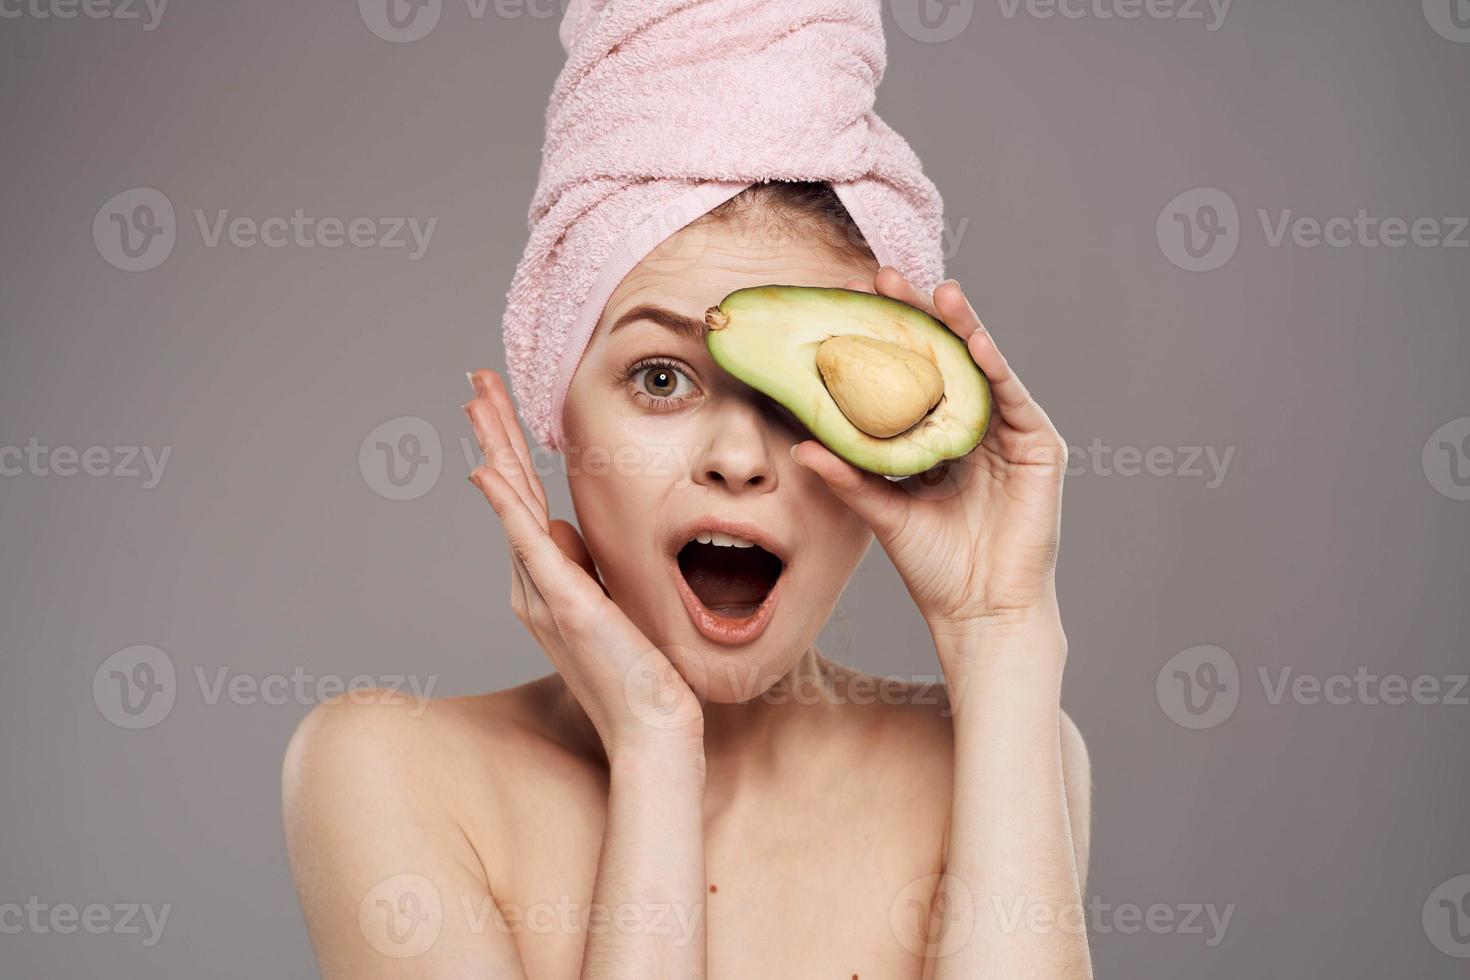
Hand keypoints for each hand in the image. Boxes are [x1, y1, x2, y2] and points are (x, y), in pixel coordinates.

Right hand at [464, 370, 704, 763]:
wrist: (652, 729)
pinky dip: (505, 506)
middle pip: (507, 491)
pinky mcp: (566, 603)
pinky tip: (486, 471)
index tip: (499, 403)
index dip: (509, 449)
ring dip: (494, 447)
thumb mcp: (608, 603)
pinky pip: (528, 544)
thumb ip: (582, 565)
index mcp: (544, 582)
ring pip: (511, 505)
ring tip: (477, 400)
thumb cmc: (638, 674)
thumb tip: (565, 528)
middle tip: (476, 381)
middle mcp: (532, 584)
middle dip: (494, 431)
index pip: (522, 501)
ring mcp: (544, 593)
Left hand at [789, 268, 1067, 648]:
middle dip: (920, 318)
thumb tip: (801, 446)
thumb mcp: (884, 512)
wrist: (979, 613)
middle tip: (886, 278)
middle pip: (947, 361)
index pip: (911, 376)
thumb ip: (848, 476)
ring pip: (983, 369)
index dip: (886, 340)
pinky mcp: (1040, 448)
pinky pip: (1013, 398)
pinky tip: (974, 341)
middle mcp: (976, 429)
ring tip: (937, 293)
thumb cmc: (935, 568)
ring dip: (962, 328)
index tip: (852, 302)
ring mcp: (1010, 435)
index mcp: (938, 439)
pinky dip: (994, 368)